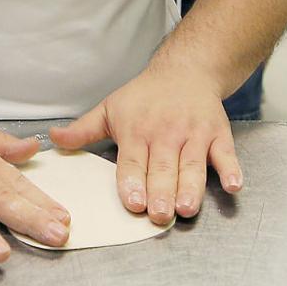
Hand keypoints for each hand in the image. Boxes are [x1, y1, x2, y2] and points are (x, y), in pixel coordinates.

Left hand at [49, 61, 242, 225]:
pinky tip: (234, 185)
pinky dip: (231, 170)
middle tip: (159, 215)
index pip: (133, 161)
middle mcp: (166, 133)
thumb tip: (52, 140)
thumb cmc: (145, 96)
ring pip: (192, 166)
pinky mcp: (218, 135)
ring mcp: (194, 135)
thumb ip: (83, 129)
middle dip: (161, 193)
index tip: (133, 201)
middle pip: (163, 168)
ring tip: (187, 208)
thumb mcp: (110, 108)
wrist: (186, 70)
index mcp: (137, 130)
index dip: (133, 181)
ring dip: (191, 188)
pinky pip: (226, 154)